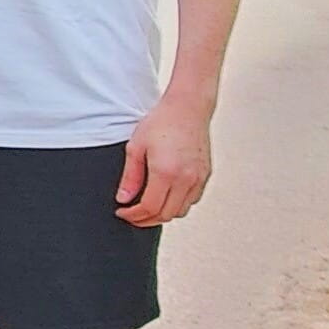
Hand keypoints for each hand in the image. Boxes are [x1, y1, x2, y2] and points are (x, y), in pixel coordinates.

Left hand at [118, 89, 215, 224]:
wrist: (187, 108)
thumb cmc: (161, 122)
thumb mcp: (135, 147)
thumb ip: (130, 177)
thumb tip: (124, 198)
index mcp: (166, 172)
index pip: (150, 208)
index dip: (133, 215)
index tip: (122, 212)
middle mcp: (186, 179)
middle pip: (166, 215)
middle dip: (146, 220)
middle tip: (131, 215)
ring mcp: (199, 178)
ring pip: (181, 210)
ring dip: (163, 214)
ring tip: (146, 208)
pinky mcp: (206, 175)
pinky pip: (192, 200)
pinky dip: (178, 204)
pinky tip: (165, 197)